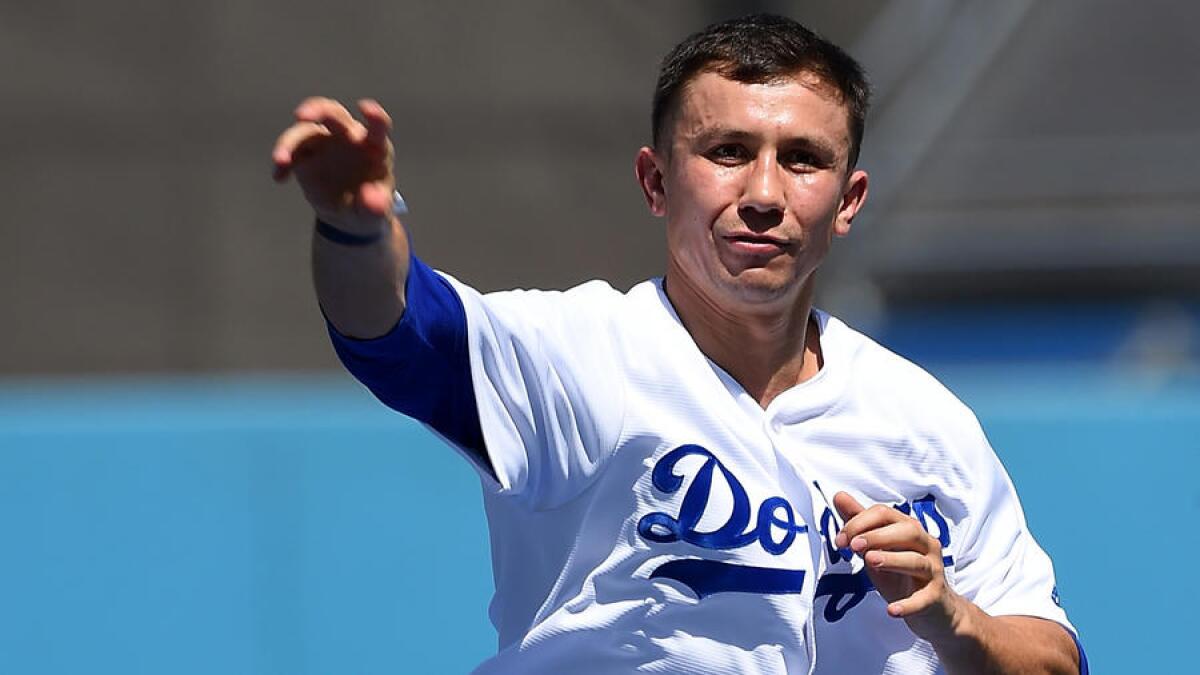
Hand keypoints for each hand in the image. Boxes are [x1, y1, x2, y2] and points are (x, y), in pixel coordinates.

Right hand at [272, 97, 395, 231]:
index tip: (366, 108)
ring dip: (290, 142)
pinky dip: (283, 162)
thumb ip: (376, 205)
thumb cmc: (369, 205)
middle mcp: (348, 136)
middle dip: (318, 111)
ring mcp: (325, 141)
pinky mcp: (305, 153)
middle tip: (302, 115)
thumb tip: (371, 199)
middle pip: (334, 114)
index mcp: (374, 146)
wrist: (349, 212)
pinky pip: (291, 150)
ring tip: (281, 160)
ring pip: (305, 130)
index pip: (377, 126)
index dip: (374, 116)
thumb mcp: (376, 213)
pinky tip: (279, 177)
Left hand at [833, 491, 965, 642]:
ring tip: (869, 561)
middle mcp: (926, 545)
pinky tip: (892, 610)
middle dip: (877, 536)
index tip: (840, 539)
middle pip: (907, 532)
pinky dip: (909, 604)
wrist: (933, 609)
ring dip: (892, 559)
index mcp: (909, 529)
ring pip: (916, 561)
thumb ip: (859, 523)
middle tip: (852, 546)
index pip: (886, 514)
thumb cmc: (901, 574)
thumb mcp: (877, 547)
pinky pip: (924, 599)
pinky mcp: (936, 597)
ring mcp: (933, 571)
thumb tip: (839, 495)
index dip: (861, 522)